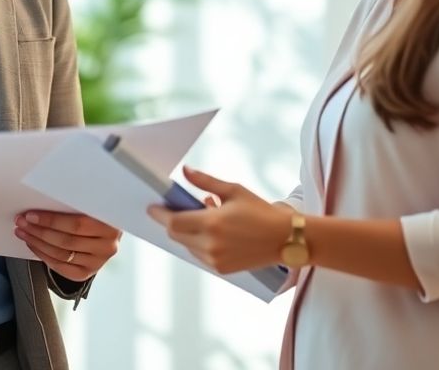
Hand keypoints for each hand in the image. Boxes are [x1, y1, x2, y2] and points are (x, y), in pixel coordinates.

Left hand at [14, 210, 120, 280]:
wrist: (107, 232)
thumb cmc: (96, 213)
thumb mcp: (93, 204)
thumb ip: (75, 204)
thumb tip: (43, 199)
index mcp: (111, 225)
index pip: (76, 224)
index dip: (51, 220)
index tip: (31, 215)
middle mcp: (107, 246)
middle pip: (66, 241)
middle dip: (39, 231)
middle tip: (21, 222)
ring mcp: (98, 262)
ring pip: (61, 254)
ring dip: (37, 243)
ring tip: (23, 232)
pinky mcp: (87, 273)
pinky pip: (61, 267)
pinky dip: (44, 256)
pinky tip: (33, 245)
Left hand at [147, 166, 294, 274]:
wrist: (285, 239)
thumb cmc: (261, 211)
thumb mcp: (234, 191)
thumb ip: (205, 182)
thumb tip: (185, 170)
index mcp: (213, 224)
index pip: (173, 222)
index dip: (160, 215)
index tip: (152, 207)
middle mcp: (211, 245)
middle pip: (176, 235)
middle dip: (171, 222)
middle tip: (173, 209)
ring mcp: (216, 260)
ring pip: (187, 245)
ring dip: (186, 232)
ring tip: (202, 216)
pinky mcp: (221, 269)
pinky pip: (199, 255)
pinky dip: (198, 243)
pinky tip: (211, 230)